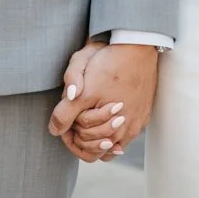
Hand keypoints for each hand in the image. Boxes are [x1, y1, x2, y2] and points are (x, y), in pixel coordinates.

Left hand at [48, 43, 158, 160]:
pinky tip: (108, 118)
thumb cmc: (108, 62)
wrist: (137, 47)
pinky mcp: (143, 117)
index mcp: (104, 124)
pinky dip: (116, 133)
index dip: (68, 135)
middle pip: (97, 150)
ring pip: (113, 147)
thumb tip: (55, 130)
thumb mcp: (80, 83)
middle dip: (84, 137)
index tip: (66, 121)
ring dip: (101, 137)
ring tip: (92, 118)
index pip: (81, 146)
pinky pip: (126, 137)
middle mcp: (122, 130)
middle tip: (77, 119)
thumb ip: (65, 110)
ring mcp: (135, 125)